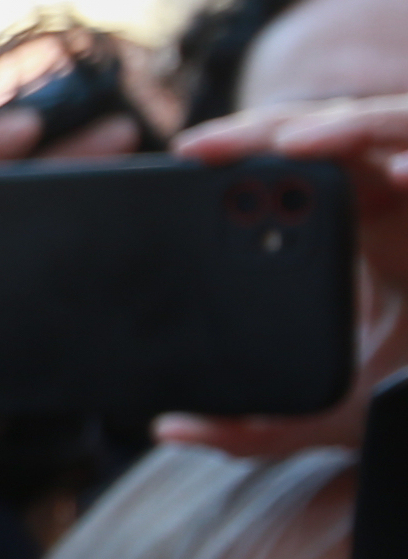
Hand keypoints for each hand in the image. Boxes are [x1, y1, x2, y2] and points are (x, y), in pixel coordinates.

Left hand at [165, 95, 407, 455]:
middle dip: (265, 133)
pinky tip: (401, 175)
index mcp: (351, 230)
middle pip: (327, 141)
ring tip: (292, 145)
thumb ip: (253, 430)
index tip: (183, 162)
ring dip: (344, 128)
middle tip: (203, 146)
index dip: (239, 159)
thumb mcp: (330, 416)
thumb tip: (173, 429)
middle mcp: (395, 200)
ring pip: (393, 130)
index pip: (289, 175)